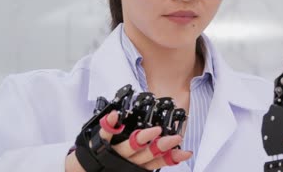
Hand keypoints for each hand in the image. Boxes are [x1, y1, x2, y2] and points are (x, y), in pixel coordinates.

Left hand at [65, 110, 192, 170]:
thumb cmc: (106, 170)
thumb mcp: (129, 169)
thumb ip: (147, 162)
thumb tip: (171, 154)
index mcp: (135, 166)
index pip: (157, 162)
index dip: (171, 157)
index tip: (184, 152)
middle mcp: (126, 161)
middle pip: (147, 154)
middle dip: (162, 146)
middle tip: (174, 139)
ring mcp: (113, 154)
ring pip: (131, 146)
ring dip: (143, 138)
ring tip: (154, 130)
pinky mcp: (98, 146)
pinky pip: (104, 135)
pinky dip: (109, 125)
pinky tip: (114, 116)